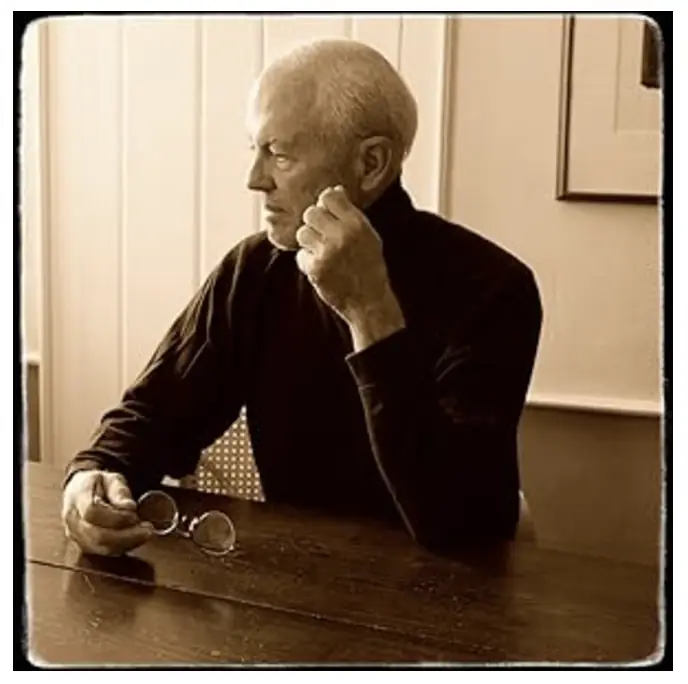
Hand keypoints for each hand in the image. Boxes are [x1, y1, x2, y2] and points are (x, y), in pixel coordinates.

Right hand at [61, 470, 153, 555]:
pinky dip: (122, 547)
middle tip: (148, 530)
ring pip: (100, 548)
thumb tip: (129, 508)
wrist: (80, 491)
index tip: (135, 515)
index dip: (116, 517)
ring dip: (126, 544)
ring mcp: (75, 535)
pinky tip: (136, 539)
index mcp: (77, 497)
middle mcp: (72, 520)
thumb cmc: (98, 484)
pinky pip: (102, 552)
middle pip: (97, 536)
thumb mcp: (111, 479)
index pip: (92, 512)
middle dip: (126, 535)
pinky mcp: (83, 546)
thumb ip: (119, 492)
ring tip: (145, 534)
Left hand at [295, 186, 404, 348]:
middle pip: (311, 213)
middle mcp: (342, 236)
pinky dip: (308, 260)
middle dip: (315, 223)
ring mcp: (327, 253)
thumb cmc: (369, 267)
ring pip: (302, 232)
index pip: (329, 197)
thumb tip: (334, 191)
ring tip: (322, 251)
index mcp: (358, 224)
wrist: (369, 301)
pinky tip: (321, 267)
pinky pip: (301, 255)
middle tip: (323, 235)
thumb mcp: (368, 236)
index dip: (325, 204)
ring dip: (309, 241)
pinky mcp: (315, 269)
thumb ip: (350, 214)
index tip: (328, 214)